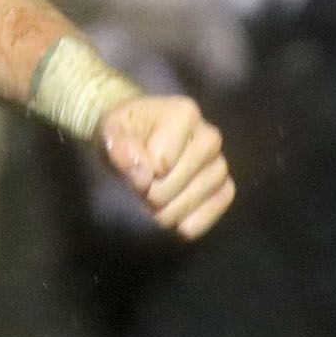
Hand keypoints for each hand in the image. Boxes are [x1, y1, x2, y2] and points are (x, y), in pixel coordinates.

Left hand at [99, 95, 233, 238]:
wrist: (135, 138)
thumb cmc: (124, 132)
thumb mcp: (110, 131)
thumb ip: (119, 148)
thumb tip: (143, 177)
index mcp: (185, 113)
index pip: (161, 161)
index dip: (139, 171)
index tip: (130, 162)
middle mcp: (210, 137)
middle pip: (173, 184)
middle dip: (148, 192)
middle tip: (137, 183)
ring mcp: (220, 164)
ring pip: (190, 201)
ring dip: (163, 210)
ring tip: (149, 197)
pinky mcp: (225, 188)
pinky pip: (209, 214)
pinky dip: (185, 222)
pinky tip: (170, 217)